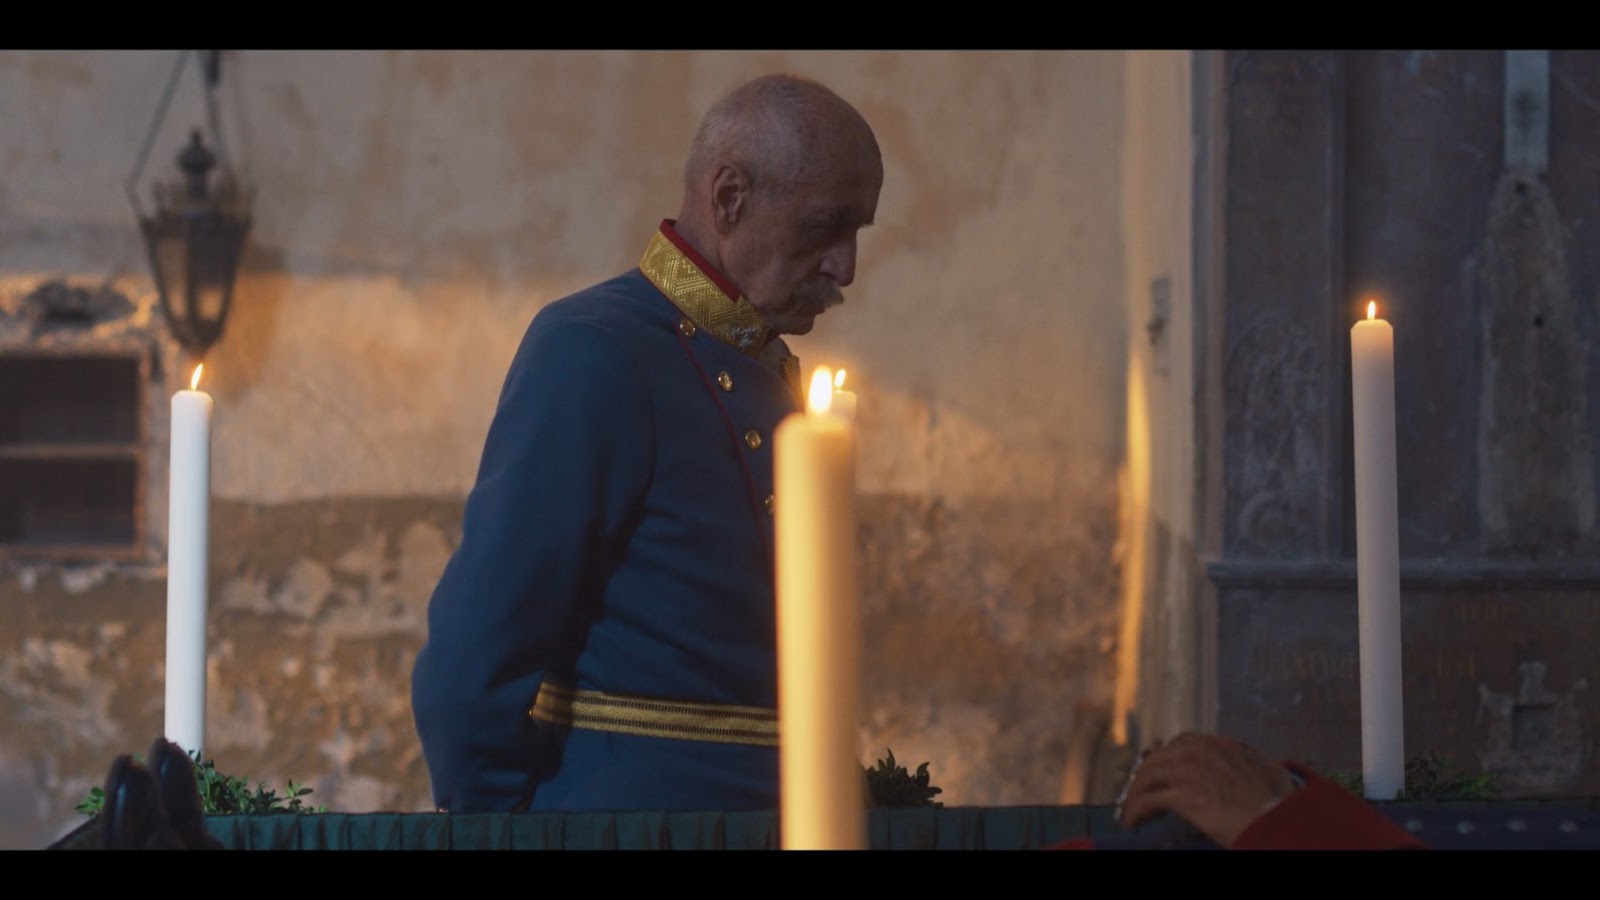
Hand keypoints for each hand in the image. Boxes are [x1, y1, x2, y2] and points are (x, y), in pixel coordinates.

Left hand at [1115, 731, 1299, 846]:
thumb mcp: (1270, 772)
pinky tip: (1131, 821)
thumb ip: (1252, 762)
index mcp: (1221, 745)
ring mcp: (1188, 771)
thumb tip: (1251, 760)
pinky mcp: (1181, 795)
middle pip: (1159, 758)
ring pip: (1149, 777)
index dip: (1168, 758)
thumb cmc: (1278, 803)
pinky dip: (1135, 810)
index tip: (1162, 772)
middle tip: (1141, 792)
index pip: (1183, 744)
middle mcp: (1201, 751)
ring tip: (1132, 810)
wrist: (1275, 820)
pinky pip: (1147, 800)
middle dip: (1147, 775)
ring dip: (1136, 794)